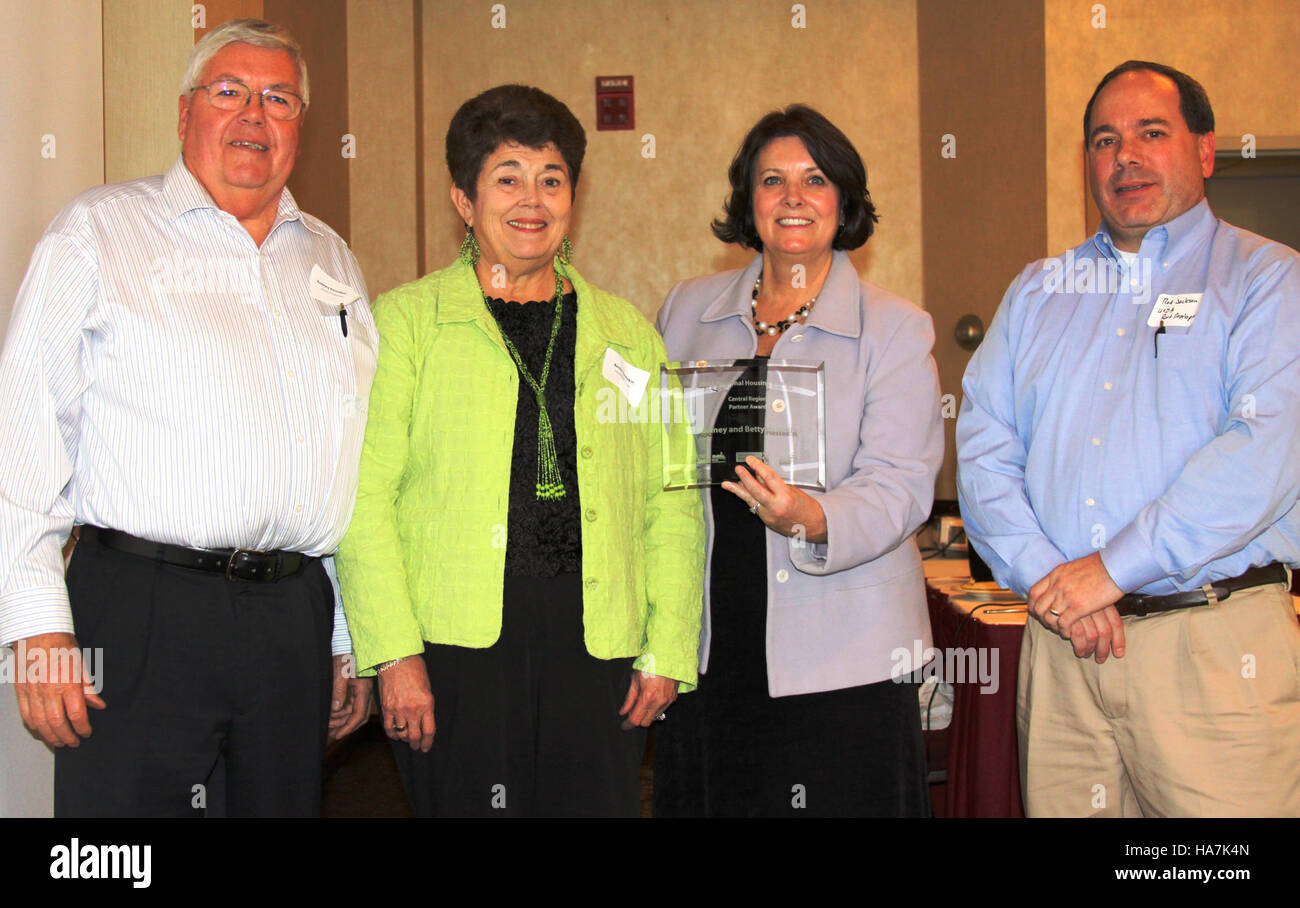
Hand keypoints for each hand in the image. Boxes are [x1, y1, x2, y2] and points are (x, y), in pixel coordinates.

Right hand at [12, 632, 105, 746]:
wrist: (36, 632)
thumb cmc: (60, 644)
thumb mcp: (81, 663)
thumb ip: (88, 687)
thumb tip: (98, 705)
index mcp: (67, 682)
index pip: (76, 714)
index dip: (82, 728)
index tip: (87, 733)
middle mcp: (49, 689)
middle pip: (57, 723)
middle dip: (67, 737)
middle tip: (73, 742)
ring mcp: (32, 691)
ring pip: (40, 723)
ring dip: (50, 737)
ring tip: (59, 742)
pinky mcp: (20, 691)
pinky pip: (25, 715)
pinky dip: (34, 727)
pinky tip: (41, 731)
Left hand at [327, 653, 373, 739]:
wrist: (348, 642)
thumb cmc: (345, 654)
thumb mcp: (340, 672)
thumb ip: (338, 690)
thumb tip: (335, 709)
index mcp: (363, 689)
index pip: (358, 715)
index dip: (348, 727)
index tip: (338, 735)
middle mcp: (364, 692)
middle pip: (358, 716)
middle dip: (345, 726)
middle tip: (331, 733)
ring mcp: (361, 690)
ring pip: (353, 711)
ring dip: (342, 719)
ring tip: (328, 724)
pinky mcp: (356, 688)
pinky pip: (351, 704)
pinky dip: (342, 711)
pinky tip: (333, 713)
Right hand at [376, 655, 434, 751]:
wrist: (397, 659)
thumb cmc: (415, 669)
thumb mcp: (427, 687)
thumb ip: (426, 705)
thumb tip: (424, 720)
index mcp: (427, 704)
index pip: (429, 731)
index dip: (428, 742)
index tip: (426, 747)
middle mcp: (413, 709)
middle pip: (414, 736)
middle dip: (416, 745)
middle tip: (417, 747)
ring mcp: (398, 709)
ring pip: (401, 733)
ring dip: (404, 739)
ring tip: (406, 740)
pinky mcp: (386, 707)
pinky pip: (388, 727)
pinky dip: (392, 734)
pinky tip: (395, 734)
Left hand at [619, 670, 677, 728]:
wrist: (667, 658)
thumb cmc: (649, 666)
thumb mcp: (635, 680)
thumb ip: (629, 699)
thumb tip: (623, 712)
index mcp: (647, 697)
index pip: (635, 719)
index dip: (628, 724)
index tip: (624, 725)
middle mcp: (658, 702)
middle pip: (645, 723)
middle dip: (637, 719)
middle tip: (633, 711)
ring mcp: (667, 701)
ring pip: (654, 717)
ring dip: (647, 714)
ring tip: (643, 701)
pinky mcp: (673, 699)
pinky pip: (662, 710)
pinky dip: (655, 708)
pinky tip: (652, 698)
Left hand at [722, 456, 827, 541]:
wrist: (813, 527)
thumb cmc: (807, 508)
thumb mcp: (793, 491)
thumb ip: (775, 484)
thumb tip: (761, 475)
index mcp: (785, 496)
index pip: (769, 478)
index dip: (758, 467)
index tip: (751, 460)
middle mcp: (776, 507)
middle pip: (755, 490)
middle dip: (745, 478)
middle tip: (739, 469)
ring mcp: (769, 515)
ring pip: (750, 500)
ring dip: (738, 490)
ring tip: (729, 483)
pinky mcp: (766, 521)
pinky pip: (754, 507)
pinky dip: (747, 498)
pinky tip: (741, 492)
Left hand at [1028, 553, 1125, 661]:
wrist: (1116, 566)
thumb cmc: (1101, 566)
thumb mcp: (1075, 568)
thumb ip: (1065, 577)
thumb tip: (1061, 583)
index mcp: (1056, 574)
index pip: (1034, 592)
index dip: (1033, 604)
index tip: (1037, 611)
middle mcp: (1058, 584)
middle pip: (1038, 606)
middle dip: (1040, 618)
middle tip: (1048, 624)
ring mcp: (1067, 595)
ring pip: (1049, 616)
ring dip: (1052, 626)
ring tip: (1059, 630)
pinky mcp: (1079, 606)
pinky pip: (1063, 623)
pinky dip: (1064, 630)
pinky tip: (1069, 633)